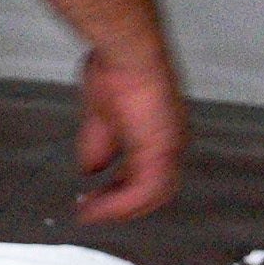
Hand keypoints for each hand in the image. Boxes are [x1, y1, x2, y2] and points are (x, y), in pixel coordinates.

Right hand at [72, 36, 186, 225]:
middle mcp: (172, 141)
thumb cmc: (118, 66)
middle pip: (153, 189)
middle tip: (95, 211)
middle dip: (121, 204)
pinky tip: (99, 207)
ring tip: (93, 213)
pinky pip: (142, 192)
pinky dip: (119, 204)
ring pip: (151, 195)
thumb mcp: (101, 114)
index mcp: (161, 131)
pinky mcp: (161, 152)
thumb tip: (91, 167)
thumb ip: (99, 144)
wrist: (127, 51)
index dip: (123, 188)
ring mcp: (170, 147)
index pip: (148, 172)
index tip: (99, 195)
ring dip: (119, 208)